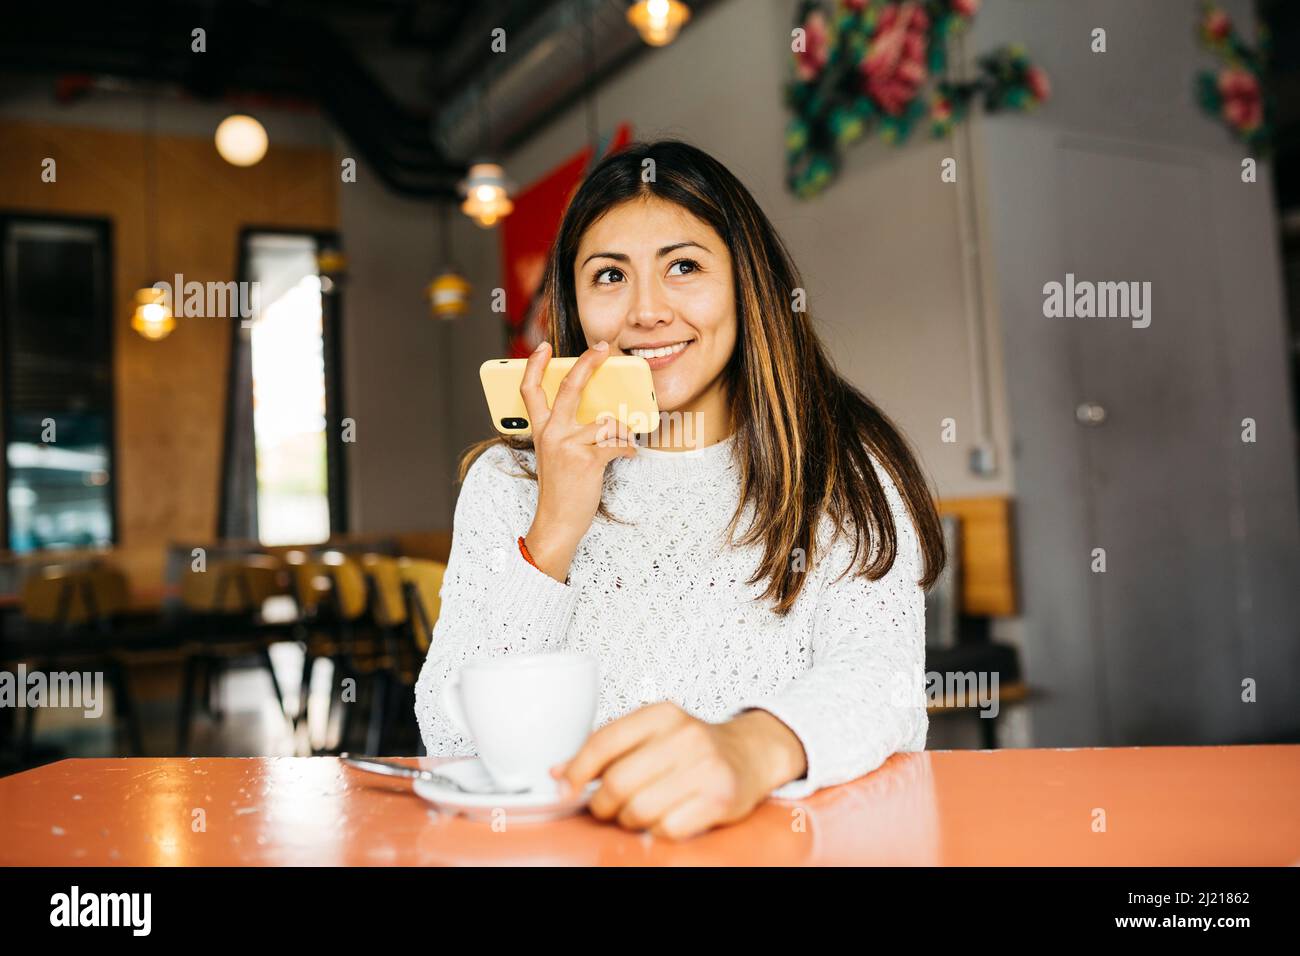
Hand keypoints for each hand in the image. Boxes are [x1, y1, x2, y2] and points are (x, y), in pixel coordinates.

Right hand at [521, 340, 635, 581]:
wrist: (557, 522)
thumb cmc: (561, 488)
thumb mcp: (554, 454)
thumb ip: (566, 430)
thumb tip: (599, 410)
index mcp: (541, 430)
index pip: (530, 390)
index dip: (535, 365)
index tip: (544, 346)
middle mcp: (551, 433)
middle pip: (569, 386)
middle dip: (588, 362)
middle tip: (603, 347)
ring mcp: (568, 445)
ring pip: (606, 420)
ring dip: (623, 430)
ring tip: (625, 441)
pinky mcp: (587, 459)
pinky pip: (618, 442)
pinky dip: (629, 447)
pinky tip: (630, 455)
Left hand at [551, 702, 808, 839]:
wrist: (749, 754)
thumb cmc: (692, 746)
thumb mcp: (653, 732)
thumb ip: (608, 748)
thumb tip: (559, 773)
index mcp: (662, 714)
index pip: (604, 741)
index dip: (577, 770)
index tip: (566, 788)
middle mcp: (686, 736)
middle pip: (617, 782)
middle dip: (602, 804)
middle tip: (606, 807)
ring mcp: (706, 768)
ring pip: (639, 809)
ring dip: (629, 819)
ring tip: (637, 811)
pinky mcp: (720, 799)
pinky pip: (668, 828)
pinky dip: (658, 830)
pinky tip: (666, 817)